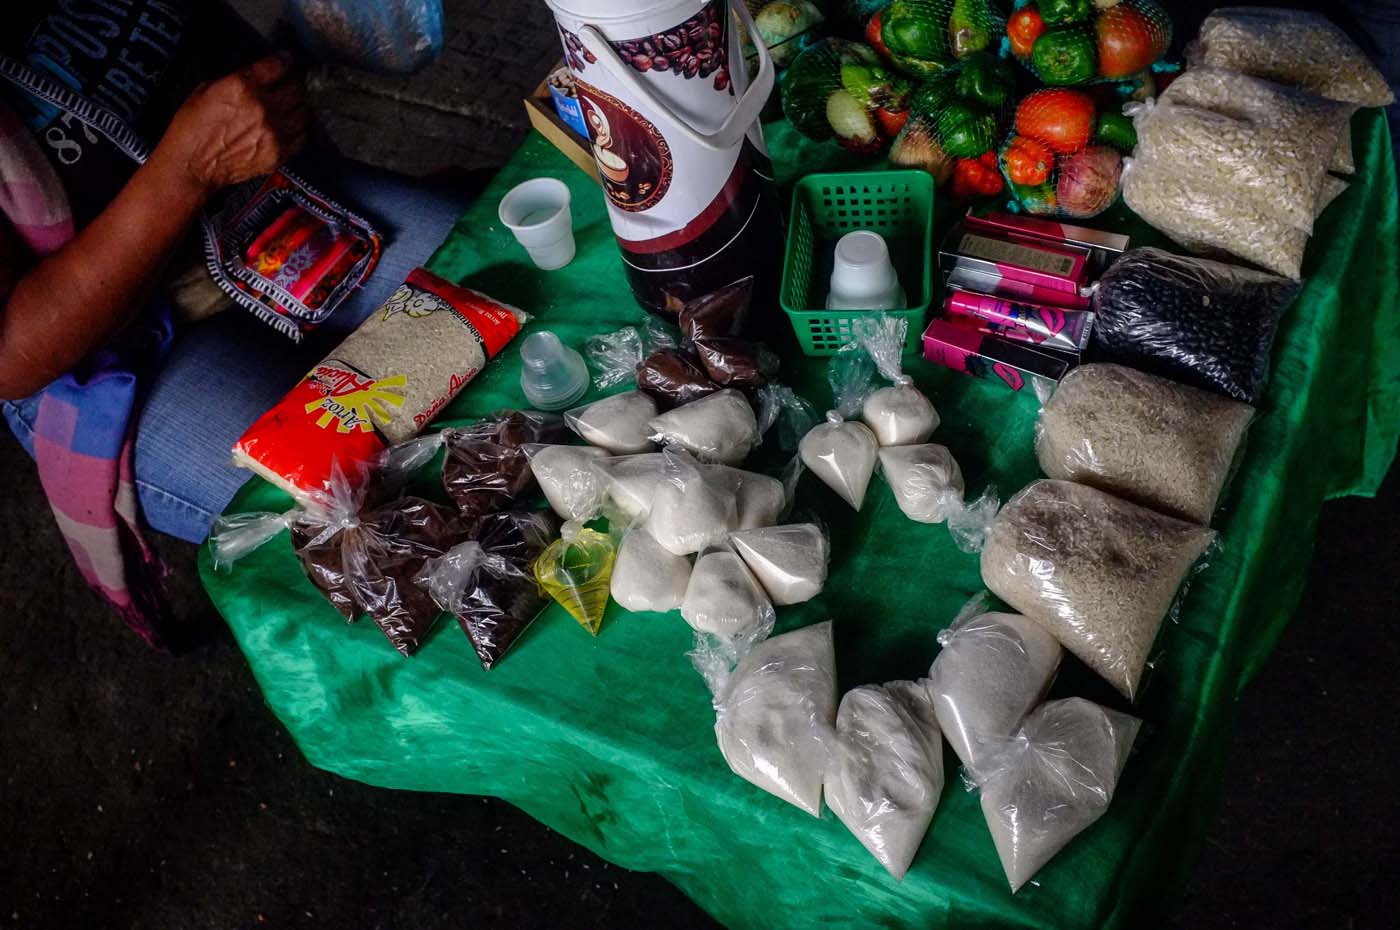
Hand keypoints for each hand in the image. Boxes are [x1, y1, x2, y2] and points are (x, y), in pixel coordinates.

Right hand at [155, 54, 308, 195]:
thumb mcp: (206, 89)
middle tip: (287, 87)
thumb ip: (238, 79)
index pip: (279, 65)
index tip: (287, 62)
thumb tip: (259, 74)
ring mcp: (275, 133)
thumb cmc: (193, 127)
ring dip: (298, 107)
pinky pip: (302, 137)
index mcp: (243, 86)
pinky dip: (298, 130)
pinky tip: (289, 127)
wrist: (192, 166)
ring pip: (304, 112)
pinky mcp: (279, 154)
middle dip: (292, 85)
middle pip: (296, 89)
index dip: (285, 62)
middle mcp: (264, 108)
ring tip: (290, 107)